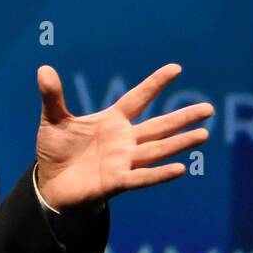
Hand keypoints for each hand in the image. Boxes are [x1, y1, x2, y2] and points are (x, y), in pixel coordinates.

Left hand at [34, 63, 213, 211]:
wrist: (50, 184)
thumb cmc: (57, 151)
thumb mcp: (53, 120)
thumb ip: (52, 96)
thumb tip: (44, 69)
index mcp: (112, 122)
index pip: (137, 99)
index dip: (154, 84)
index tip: (176, 68)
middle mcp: (124, 140)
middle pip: (158, 127)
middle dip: (181, 118)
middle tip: (208, 108)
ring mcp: (123, 161)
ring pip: (156, 150)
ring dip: (178, 143)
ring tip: (203, 134)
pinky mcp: (116, 182)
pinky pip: (141, 178)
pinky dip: (159, 174)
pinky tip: (180, 169)